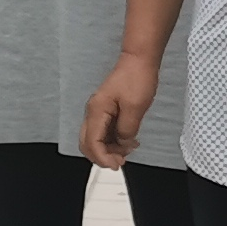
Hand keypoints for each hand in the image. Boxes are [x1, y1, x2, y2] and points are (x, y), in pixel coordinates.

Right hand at [80, 54, 158, 169]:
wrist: (139, 60)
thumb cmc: (136, 77)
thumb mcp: (136, 107)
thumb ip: (126, 129)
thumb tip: (122, 143)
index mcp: (96, 111)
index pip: (92, 143)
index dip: (103, 158)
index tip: (117, 165)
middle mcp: (93, 112)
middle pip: (87, 144)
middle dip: (102, 156)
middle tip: (120, 161)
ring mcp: (98, 111)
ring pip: (95, 139)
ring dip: (108, 149)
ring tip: (128, 149)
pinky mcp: (105, 110)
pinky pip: (103, 131)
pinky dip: (112, 140)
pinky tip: (127, 141)